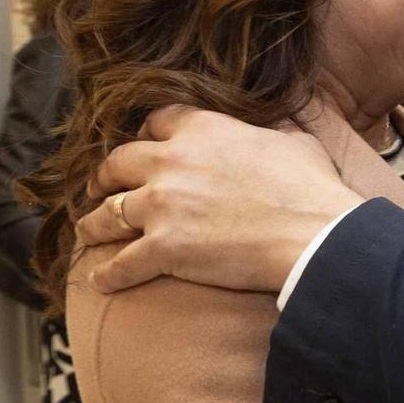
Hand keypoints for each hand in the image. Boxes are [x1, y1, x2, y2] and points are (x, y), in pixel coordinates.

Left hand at [75, 108, 357, 293]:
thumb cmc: (312, 191)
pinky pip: (121, 264)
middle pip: (118, 163)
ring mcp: (162, 205)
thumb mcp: (296, 143)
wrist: (316, 236)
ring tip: (87, 232)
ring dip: (93, 224)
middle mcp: (172, 161)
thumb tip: (278, 134)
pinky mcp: (162, 248)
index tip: (143, 145)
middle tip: (101, 187)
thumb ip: (272, 133)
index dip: (146, 135)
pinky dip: (107, 275)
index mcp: (203, 129)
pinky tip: (98, 281)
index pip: (157, 121)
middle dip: (105, 176)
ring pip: (106, 213)